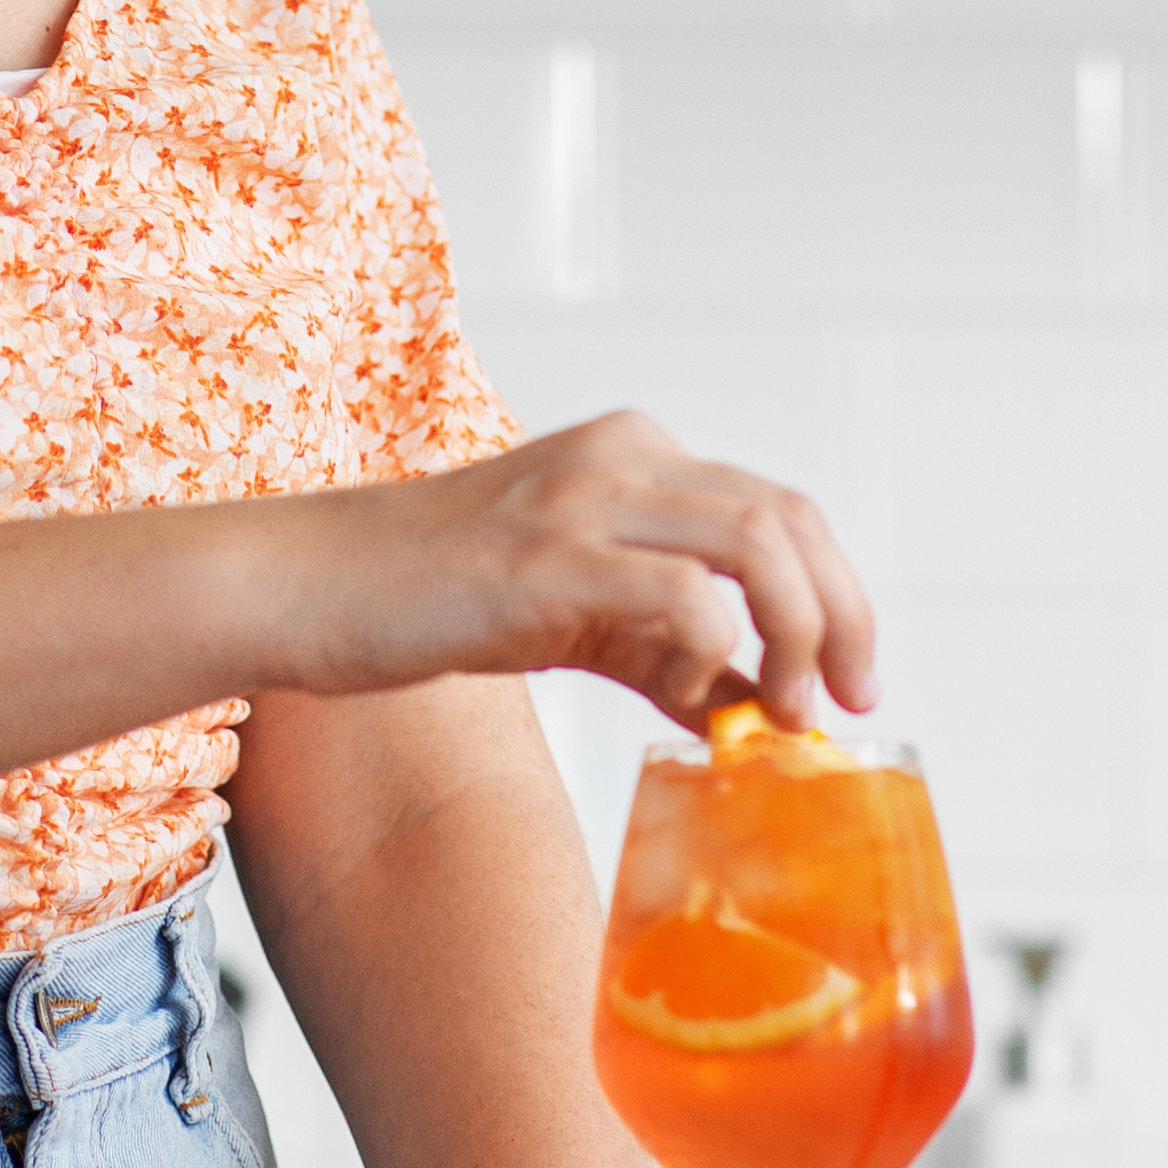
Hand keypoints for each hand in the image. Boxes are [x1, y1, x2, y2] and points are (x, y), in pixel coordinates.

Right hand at [291, 412, 878, 729]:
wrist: (312, 585)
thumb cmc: (435, 598)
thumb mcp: (575, 616)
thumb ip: (663, 652)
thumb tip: (753, 712)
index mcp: (634, 453)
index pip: (782, 508)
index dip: (840, 596)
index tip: (855, 682)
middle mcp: (622, 457)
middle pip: (788, 518)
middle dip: (842, 618)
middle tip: (849, 704)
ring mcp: (582, 501)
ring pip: (753, 543)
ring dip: (797, 635)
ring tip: (789, 713)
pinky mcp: (545, 561)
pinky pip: (677, 594)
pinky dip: (713, 652)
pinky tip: (692, 699)